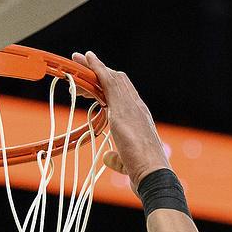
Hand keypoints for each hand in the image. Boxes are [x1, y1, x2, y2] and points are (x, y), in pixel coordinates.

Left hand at [75, 50, 169, 187]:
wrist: (153, 172)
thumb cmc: (142, 170)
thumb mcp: (126, 162)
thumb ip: (116, 157)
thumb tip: (107, 156)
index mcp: (139, 118)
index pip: (123, 95)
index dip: (107, 87)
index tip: (93, 86)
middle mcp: (137, 107)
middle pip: (117, 82)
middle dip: (99, 72)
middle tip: (81, 65)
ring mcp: (131, 106)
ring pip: (112, 78)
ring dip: (94, 67)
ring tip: (78, 59)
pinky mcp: (122, 108)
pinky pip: (108, 82)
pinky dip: (97, 68)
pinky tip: (87, 60)